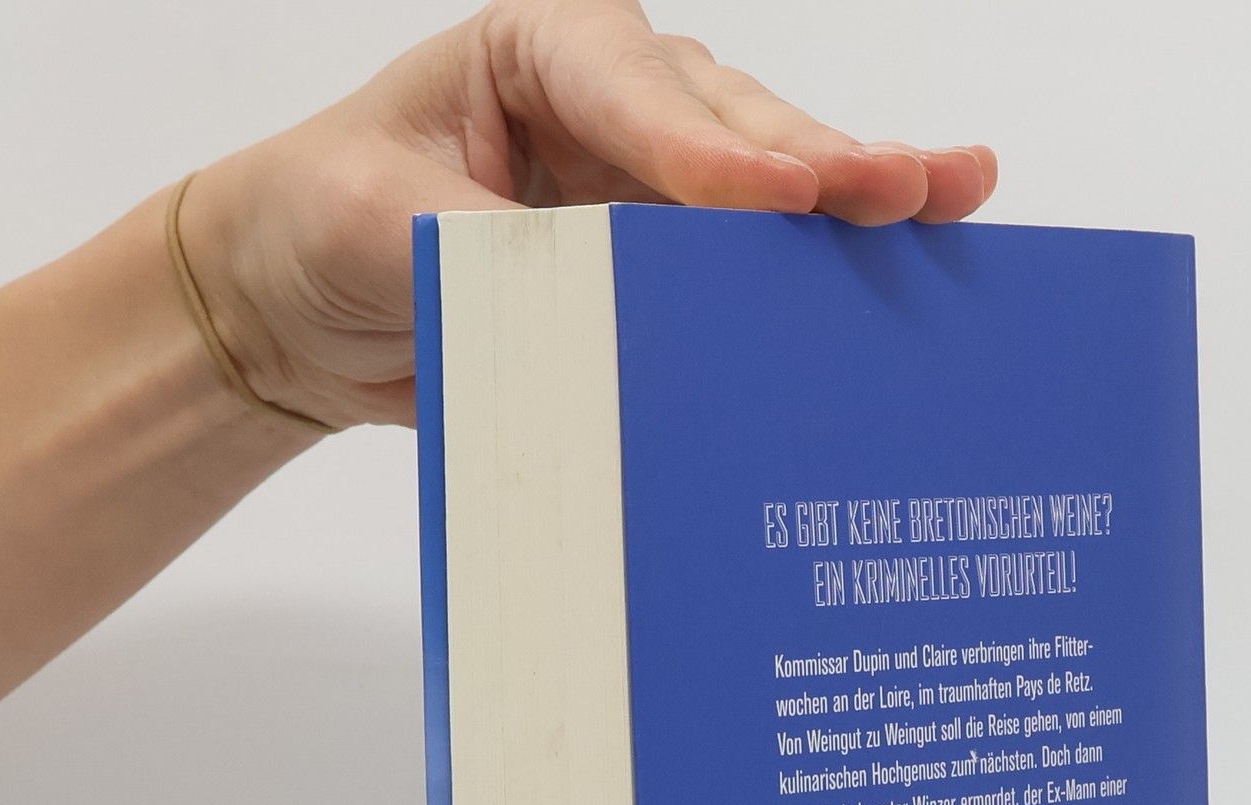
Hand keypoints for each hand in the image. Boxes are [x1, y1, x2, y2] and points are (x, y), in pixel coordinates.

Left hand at [182, 0, 998, 430]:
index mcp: (540, 52)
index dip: (709, 153)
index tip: (774, 199)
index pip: (635, 95)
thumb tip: (605, 300)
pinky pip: (747, 268)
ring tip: (951, 197)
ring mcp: (649, 185)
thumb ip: (493, 245)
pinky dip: (818, 275)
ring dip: (852, 202)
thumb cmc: (321, 225)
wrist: (300, 306)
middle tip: (905, 187)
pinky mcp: (662, 265)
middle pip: (733, 127)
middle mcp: (614, 104)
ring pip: (765, 186)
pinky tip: (907, 259)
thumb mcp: (382, 223)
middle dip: (818, 163)